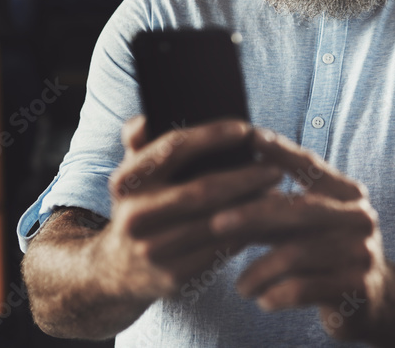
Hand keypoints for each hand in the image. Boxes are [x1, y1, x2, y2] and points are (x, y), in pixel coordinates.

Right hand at [97, 116, 284, 302]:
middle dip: (246, 176)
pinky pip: (221, 250)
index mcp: (127, 181)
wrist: (119, 271)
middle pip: (203, 190)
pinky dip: (246, 232)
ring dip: (253, 205)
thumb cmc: (142, 205)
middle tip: (276, 167)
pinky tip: (262, 219)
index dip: (212, 135)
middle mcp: (136, 216)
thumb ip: (141, 140)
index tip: (245, 129)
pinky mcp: (174, 276)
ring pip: (217, 222)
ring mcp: (154, 249)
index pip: (174, 148)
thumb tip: (148, 118)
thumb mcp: (134, 173)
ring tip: (275, 191)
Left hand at [212, 129, 390, 339]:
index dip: (281, 151)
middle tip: (215, 223)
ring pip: (295, 254)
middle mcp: (359, 218)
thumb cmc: (328, 256)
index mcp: (348, 195)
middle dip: (253, 214)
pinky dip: (274, 295)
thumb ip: (279, 208)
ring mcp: (362, 252)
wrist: (375, 302)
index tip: (250, 136)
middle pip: (299, 209)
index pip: (311, 166)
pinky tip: (263, 300)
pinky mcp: (356, 287)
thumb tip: (230, 184)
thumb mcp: (308, 228)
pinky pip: (301, 289)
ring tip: (241, 286)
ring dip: (258, 272)